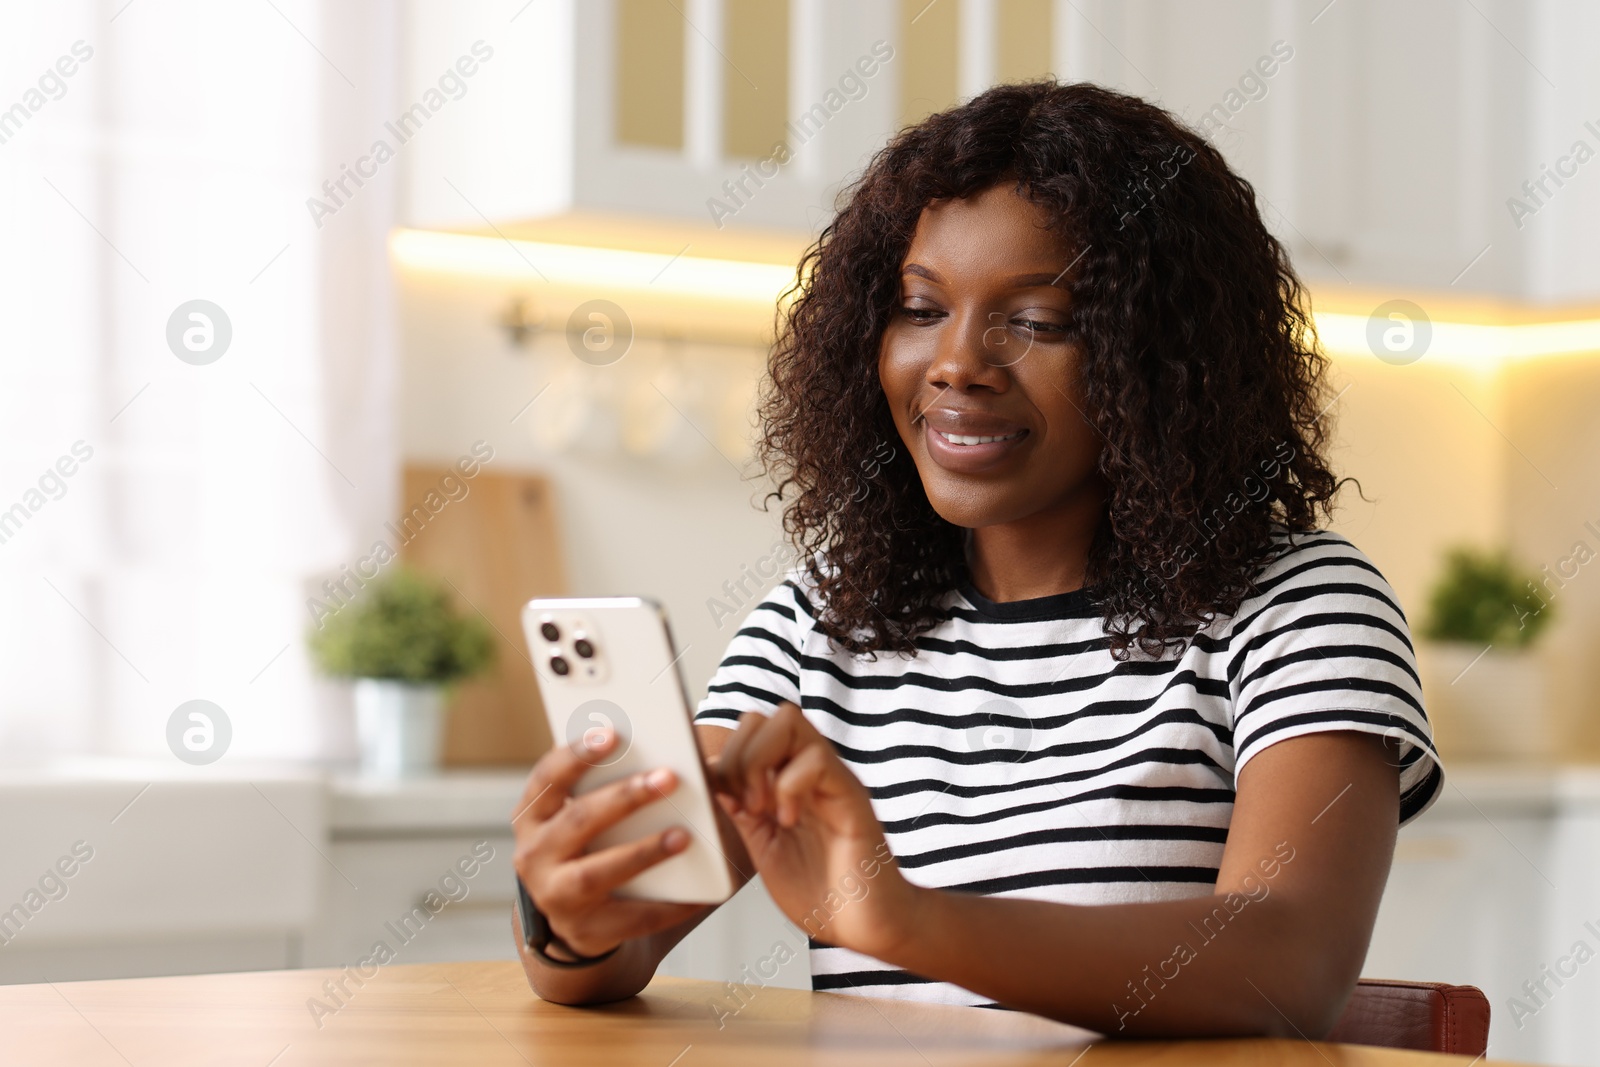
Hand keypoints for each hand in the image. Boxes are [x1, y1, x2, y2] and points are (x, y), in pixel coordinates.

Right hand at [511, 729, 703, 958]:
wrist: (574, 916)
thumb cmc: (590, 843)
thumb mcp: (583, 812)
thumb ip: (609, 782)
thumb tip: (669, 752)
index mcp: (534, 813)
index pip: (548, 777)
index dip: (577, 754)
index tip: (612, 734)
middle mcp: (534, 853)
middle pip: (578, 820)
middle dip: (624, 798)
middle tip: (667, 777)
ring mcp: (554, 895)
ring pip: (596, 873)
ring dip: (642, 852)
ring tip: (683, 836)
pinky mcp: (584, 930)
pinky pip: (630, 918)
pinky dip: (667, 906)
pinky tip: (698, 894)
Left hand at [711, 703, 918, 959]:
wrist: (864, 926)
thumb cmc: (823, 893)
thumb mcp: (765, 847)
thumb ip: (742, 811)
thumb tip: (713, 776)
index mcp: (788, 781)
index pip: (751, 731)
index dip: (726, 759)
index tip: (726, 803)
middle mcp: (810, 771)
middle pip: (767, 716)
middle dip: (740, 755)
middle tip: (745, 805)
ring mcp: (831, 779)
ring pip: (789, 721)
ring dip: (760, 762)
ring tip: (762, 809)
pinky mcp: (851, 795)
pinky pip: (817, 759)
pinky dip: (790, 787)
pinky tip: (790, 821)